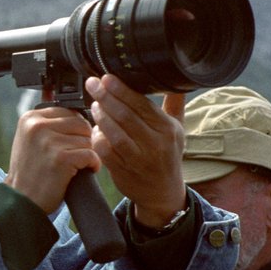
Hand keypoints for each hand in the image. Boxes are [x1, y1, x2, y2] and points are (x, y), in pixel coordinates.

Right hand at [4, 104, 99, 212]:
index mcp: (30, 118)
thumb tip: (51, 88)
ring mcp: (48, 141)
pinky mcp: (61, 158)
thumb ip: (45, 119)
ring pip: (88, 139)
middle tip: (71, 157)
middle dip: (82, 141)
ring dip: (86, 154)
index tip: (65, 145)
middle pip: (81, 124)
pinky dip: (92, 165)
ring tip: (72, 166)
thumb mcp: (30, 139)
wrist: (22, 200)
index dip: (73, 131)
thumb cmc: (30, 172)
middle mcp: (37, 126)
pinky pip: (91, 154)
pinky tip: (80, 172)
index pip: (69, 112)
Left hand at [85, 74, 186, 227]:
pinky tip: (94, 129)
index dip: (122, 90)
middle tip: (93, 84)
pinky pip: (105, 151)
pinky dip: (97, 138)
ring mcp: (138, 159)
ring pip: (114, 133)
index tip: (107, 78)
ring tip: (94, 105)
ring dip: (100, 117)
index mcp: (168, 130)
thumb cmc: (167, 155)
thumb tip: (176, 80)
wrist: (163, 191)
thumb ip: (174, 104)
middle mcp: (155, 144)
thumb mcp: (177, 129)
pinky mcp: (123, 171)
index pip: (143, 105)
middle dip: (106, 97)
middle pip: (126, 116)